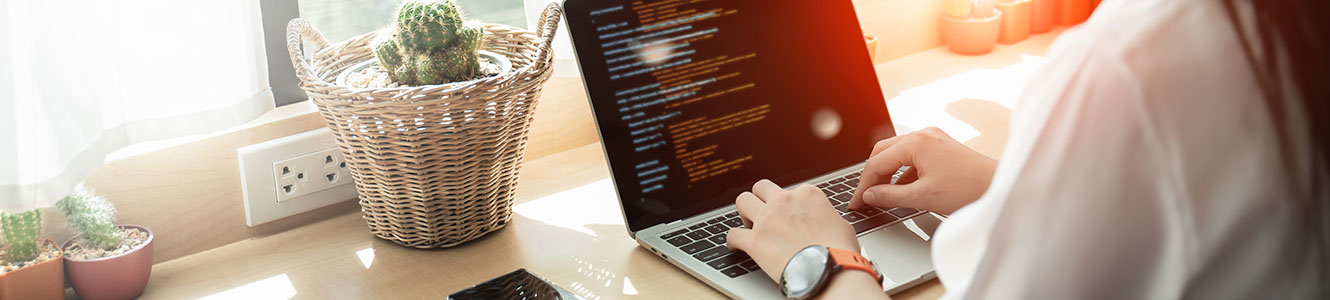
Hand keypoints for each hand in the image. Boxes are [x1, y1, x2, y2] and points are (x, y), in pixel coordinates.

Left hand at [725, 179, 859, 281]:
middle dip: (760, 199)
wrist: (831, 271)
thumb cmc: (840, 251)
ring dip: (744, 213)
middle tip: (763, 214)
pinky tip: (735, 245)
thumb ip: (825, 216)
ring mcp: (767, 219)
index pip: (789, 190)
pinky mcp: (755, 241)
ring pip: (742, 201)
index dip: (787, 204)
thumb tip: (824, 222)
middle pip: (761, 188)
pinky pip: (733, 234)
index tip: (787, 216)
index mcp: (807, 194)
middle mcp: (784, 201)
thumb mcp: (841, 224)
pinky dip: (732, 240)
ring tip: (748, 226)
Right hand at [849, 127, 996, 213]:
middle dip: (872, 175)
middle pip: (883, 152)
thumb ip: (890, 195)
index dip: (864, 185)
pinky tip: (902, 189)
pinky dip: (903, 172)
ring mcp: (933, 139)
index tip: (856, 201)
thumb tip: (870, 196)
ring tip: (881, 195)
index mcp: (916, 142)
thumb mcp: (922, 197)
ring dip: (887, 174)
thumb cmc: (968, 189)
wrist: (1000, 187)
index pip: (877, 163)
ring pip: (898, 154)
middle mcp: (923, 135)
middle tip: (865, 197)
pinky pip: (913, 157)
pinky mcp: (941, 147)